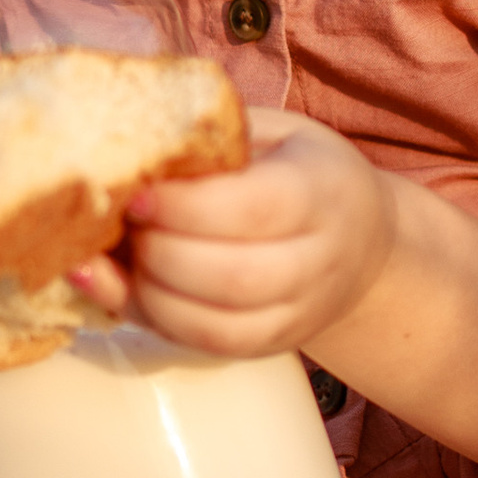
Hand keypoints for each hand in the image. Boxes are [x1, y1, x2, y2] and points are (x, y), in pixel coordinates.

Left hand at [80, 108, 395, 361]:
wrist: (362, 239)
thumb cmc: (301, 170)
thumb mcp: (274, 132)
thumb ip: (216, 137)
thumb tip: (132, 141)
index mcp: (322, 191)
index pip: (251, 209)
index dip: (184, 207)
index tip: (134, 191)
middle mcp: (321, 259)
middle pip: (232, 276)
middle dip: (158, 252)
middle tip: (118, 221)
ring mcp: (300, 311)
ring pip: (217, 323)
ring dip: (149, 292)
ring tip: (115, 254)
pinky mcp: (274, 343)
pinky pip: (210, 346)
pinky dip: (156, 320)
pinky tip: (121, 287)